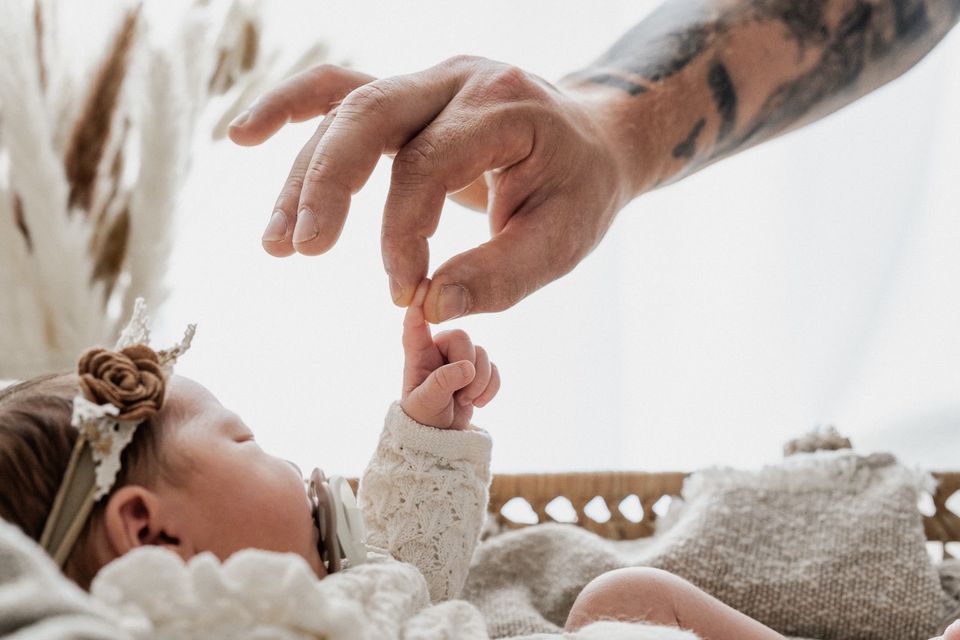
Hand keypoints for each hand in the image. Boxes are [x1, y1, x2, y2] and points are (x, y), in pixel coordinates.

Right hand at [228, 57, 634, 322]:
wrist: (592, 142)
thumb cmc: (578, 191)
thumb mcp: (563, 240)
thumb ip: (501, 276)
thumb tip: (431, 308)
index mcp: (503, 105)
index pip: (430, 163)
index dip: (403, 233)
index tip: (405, 294)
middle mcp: (458, 78)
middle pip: (370, 116)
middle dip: (327, 185)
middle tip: (301, 250)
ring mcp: (428, 80)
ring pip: (345, 108)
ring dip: (302, 173)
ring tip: (277, 243)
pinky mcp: (408, 95)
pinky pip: (338, 90)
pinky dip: (290, 110)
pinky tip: (243, 136)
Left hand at [399, 280, 499, 429]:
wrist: (441, 440)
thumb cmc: (423, 418)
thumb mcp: (427, 402)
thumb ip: (443, 382)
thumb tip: (466, 368)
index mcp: (418, 352)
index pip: (416, 321)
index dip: (420, 301)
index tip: (426, 284)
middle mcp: (438, 349)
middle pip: (463, 337)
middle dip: (467, 367)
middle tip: (458, 395)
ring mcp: (459, 358)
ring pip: (482, 353)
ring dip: (479, 382)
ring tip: (464, 402)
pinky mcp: (477, 369)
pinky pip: (494, 367)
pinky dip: (491, 386)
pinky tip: (480, 403)